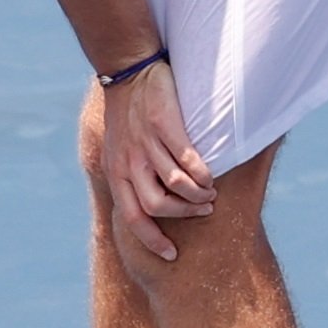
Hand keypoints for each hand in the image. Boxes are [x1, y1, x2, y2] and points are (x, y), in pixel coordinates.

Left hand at [82, 57, 220, 259]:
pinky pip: (187, 158)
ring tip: (211, 192)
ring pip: (175, 184)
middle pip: (157, 206)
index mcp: (115, 171)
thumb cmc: (128, 114)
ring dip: (198, 194)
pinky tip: (211, 175)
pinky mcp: (164, 124)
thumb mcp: (119, 149)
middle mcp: (128, 162)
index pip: (133, 218)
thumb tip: (151, 204)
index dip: (153, 241)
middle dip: (184, 214)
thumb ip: (132, 174)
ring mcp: (146, 144)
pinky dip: (202, 173)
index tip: (172, 255)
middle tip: (203, 210)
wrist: (128, 72)